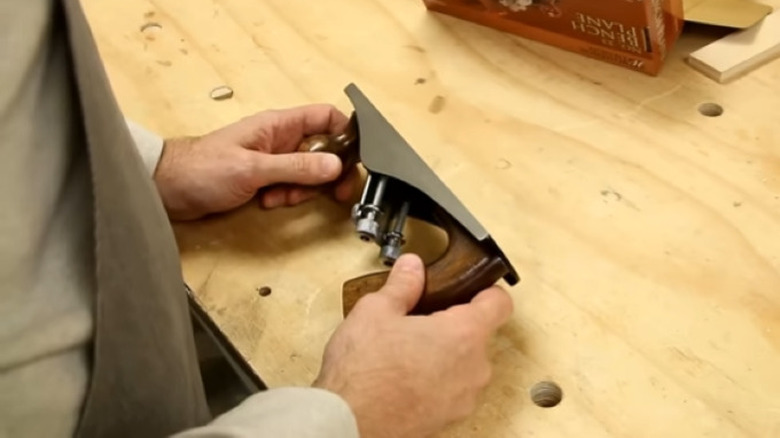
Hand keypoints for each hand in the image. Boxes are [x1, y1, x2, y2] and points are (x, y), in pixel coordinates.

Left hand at [153, 104, 360, 220]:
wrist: (168, 189)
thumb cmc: (203, 170)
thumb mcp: (253, 169)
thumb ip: (296, 167)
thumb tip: (335, 166)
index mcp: (279, 125)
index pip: (326, 117)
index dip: (346, 133)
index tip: (355, 158)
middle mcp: (281, 139)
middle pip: (324, 150)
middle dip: (329, 172)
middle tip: (335, 193)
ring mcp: (274, 160)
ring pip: (309, 173)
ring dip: (303, 189)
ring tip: (278, 197)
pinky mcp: (265, 180)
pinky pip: (291, 187)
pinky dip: (286, 197)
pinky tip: (267, 202)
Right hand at [313, 254, 512, 437]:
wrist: (349, 422)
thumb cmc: (362, 372)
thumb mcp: (376, 311)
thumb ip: (402, 285)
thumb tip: (413, 267)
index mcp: (463, 335)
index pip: (499, 303)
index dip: (487, 291)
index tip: (472, 288)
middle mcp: (473, 369)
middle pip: (479, 335)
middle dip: (453, 324)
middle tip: (421, 318)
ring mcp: (464, 398)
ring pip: (465, 364)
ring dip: (445, 355)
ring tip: (407, 350)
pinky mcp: (449, 419)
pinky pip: (453, 390)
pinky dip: (437, 380)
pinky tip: (406, 376)